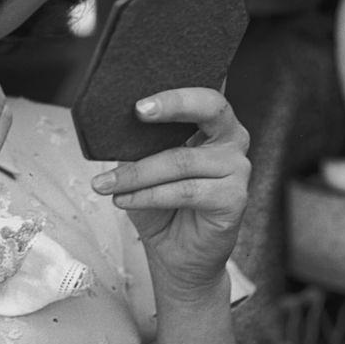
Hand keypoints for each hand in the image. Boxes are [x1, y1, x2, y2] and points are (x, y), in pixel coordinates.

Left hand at [90, 88, 250, 301]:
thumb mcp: (143, 162)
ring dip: (137, 172)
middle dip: (172, 104)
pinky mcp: (235, 198)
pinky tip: (123, 200)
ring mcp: (238, 167)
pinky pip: (185, 190)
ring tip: (106, 184)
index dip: (176, 89)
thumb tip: (117, 120)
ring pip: (181, 160)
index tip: (141, 97)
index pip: (202, 89)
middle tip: (137, 111)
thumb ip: (142, 138)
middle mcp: (232, 137)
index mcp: (212, 120)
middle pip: (210, 107)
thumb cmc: (160, 202)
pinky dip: (148, 195)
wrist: (175, 254)